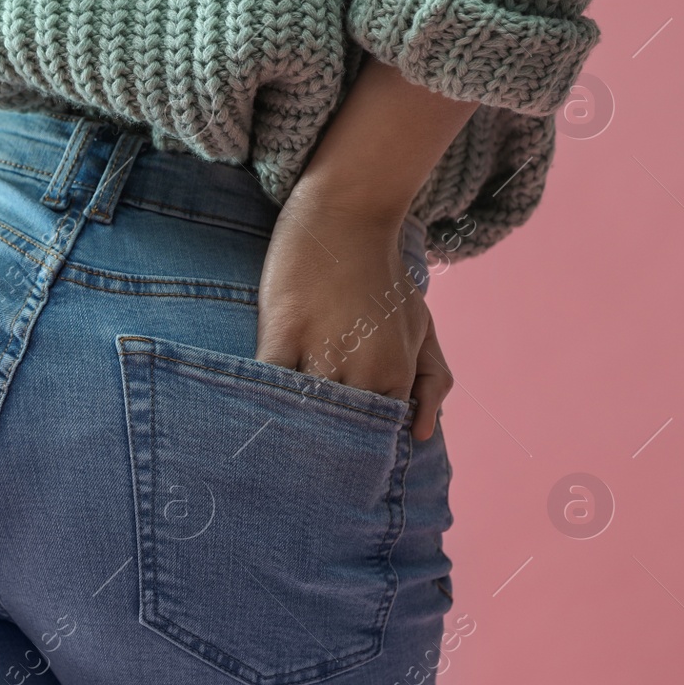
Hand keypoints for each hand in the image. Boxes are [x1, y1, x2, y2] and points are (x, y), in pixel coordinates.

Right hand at [255, 185, 452, 441]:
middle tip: (302, 469)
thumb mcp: (422, 324)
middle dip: (320, 453)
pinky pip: (267, 385)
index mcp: (396, 376)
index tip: (337, 466)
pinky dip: (260, 401)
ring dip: (290, 430)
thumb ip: (433, 380)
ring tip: (270, 447)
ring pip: (302, 416)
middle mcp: (362, 372)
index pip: (374, 436)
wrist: (349, 215)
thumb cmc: (385, 274)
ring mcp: (320, 354)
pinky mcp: (281, 334)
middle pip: (336, 435)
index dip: (355, 452)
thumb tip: (421, 433)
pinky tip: (250, 412)